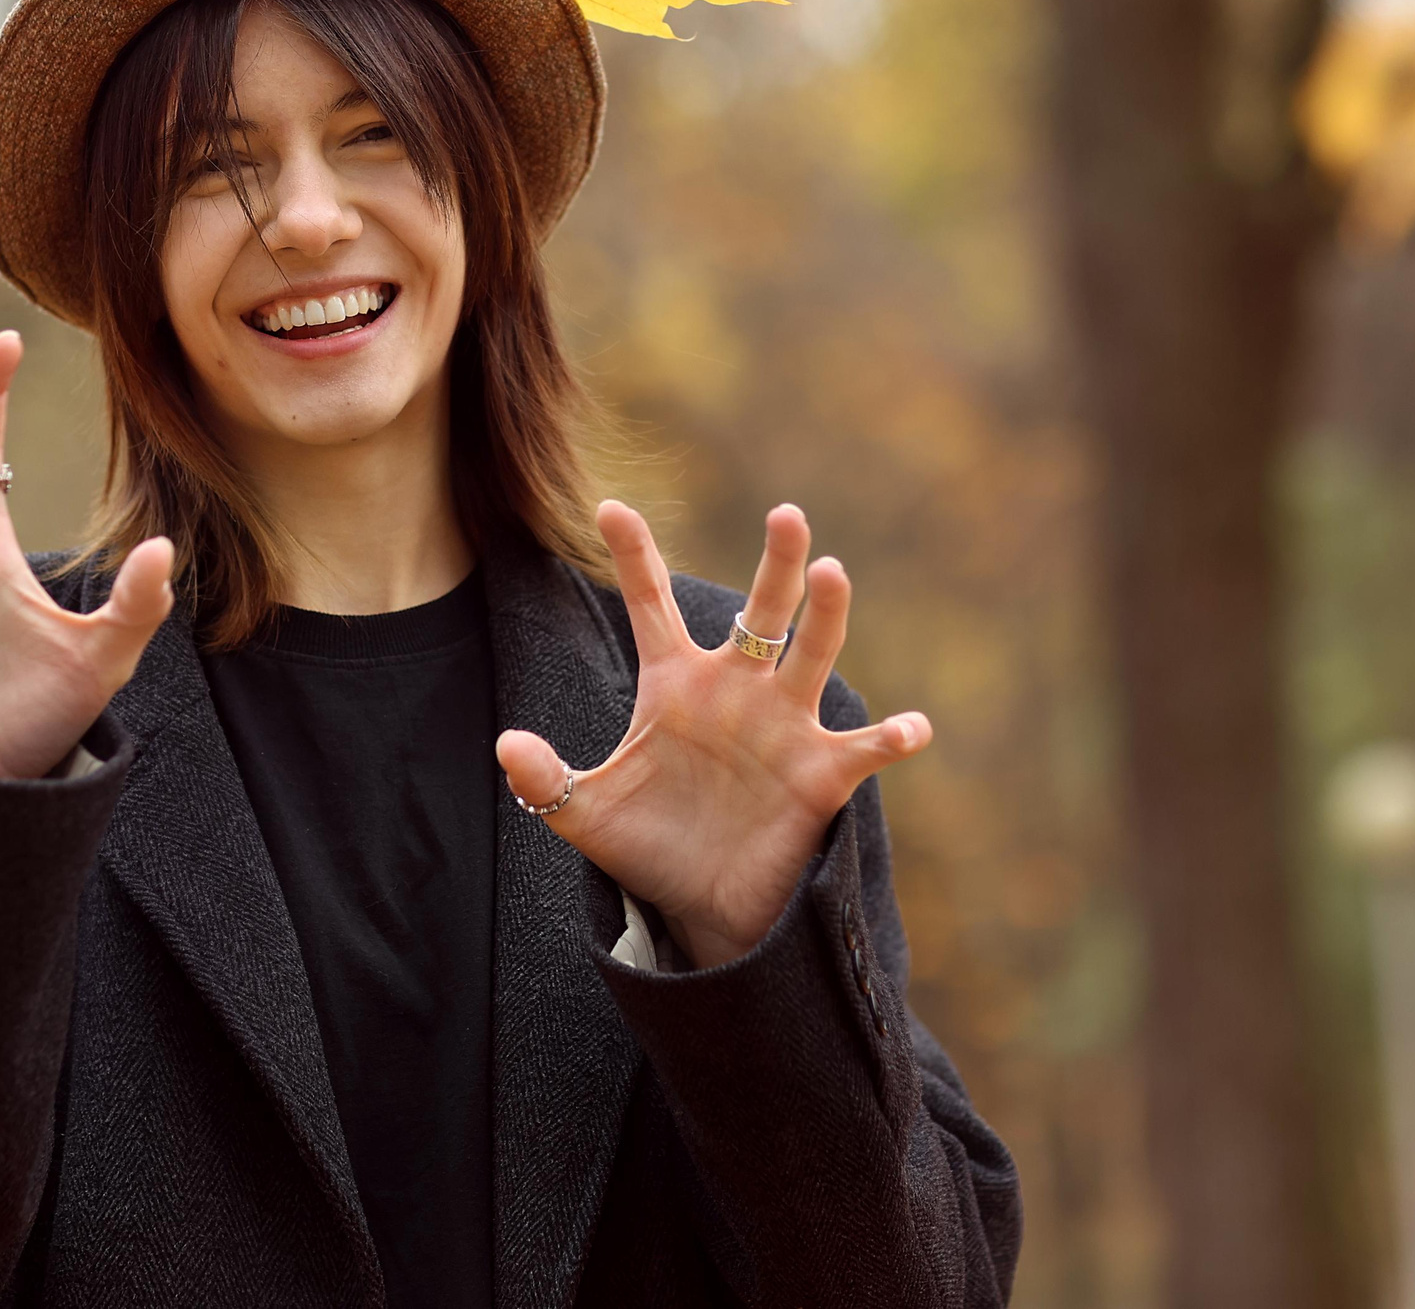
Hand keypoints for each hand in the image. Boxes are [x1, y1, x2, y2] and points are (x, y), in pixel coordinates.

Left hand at [496, 500, 932, 968]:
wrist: (704, 906)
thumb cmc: (650, 845)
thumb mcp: (586, 812)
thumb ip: (545, 778)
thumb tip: (504, 744)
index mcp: (675, 683)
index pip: (650, 605)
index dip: (633, 556)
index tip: (610, 506)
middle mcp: (737, 689)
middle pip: (760, 611)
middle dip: (777, 563)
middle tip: (786, 514)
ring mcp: (784, 725)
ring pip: (812, 654)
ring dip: (827, 615)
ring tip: (831, 573)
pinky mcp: (821, 773)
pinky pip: (863, 748)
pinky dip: (890, 738)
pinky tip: (910, 729)